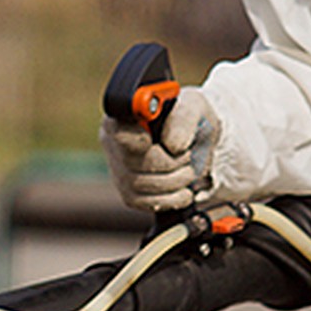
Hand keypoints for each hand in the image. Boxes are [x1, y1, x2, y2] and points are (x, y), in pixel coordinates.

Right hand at [100, 88, 220, 212]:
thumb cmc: (190, 120)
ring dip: (174, 181)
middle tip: (187, 156)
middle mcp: (113, 141)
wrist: (198, 144)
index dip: (136, 140)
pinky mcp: (128, 193)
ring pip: (139, 185)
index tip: (152, 141)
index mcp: (123, 114)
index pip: (117, 130)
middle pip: (131, 162)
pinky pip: (144, 202)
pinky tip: (183, 189)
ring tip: (188, 170)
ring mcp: (118, 169)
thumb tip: (172, 145)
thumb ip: (183, 120)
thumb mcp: (193, 108)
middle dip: (169, 163)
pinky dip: (171, 199)